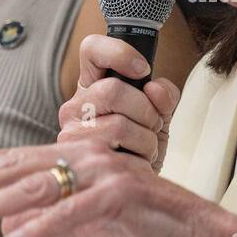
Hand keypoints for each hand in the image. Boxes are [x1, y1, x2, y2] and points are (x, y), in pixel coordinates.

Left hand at [0, 140, 219, 236]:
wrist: (193, 231)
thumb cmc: (143, 222)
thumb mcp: (84, 220)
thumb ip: (47, 216)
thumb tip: (6, 220)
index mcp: (72, 157)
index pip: (9, 160)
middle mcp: (83, 156)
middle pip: (13, 167)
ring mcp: (102, 172)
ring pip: (36, 185)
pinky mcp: (119, 195)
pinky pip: (72, 211)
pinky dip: (40, 225)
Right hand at [57, 34, 179, 170]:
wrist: (136, 187)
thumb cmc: (142, 146)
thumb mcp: (160, 115)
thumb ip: (164, 96)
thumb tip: (156, 89)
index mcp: (93, 85)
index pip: (92, 49)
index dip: (119, 53)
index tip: (143, 69)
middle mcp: (76, 105)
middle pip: (112, 90)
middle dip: (145, 110)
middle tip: (152, 125)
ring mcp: (71, 132)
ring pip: (119, 124)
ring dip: (146, 139)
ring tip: (144, 148)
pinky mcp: (77, 160)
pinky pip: (118, 152)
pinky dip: (139, 158)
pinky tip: (136, 163)